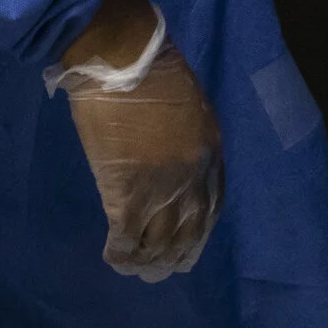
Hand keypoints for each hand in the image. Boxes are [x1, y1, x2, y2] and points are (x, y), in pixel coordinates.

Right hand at [54, 0, 222, 280]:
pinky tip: (114, 258)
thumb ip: (184, 133)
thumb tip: (168, 151)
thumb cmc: (150, 66)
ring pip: (160, 241)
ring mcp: (162, 187)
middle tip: (165, 271)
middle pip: (191, 229)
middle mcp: (193, 176)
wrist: (123, 56)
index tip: (190, 241)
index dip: (200, 228)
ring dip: (148, 261)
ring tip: (137, 271)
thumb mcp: (186, 101)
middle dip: (179, 254)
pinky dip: (121, 253)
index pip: (213, 202)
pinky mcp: (128, 192)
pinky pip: (127, 237)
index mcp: (210, 149)